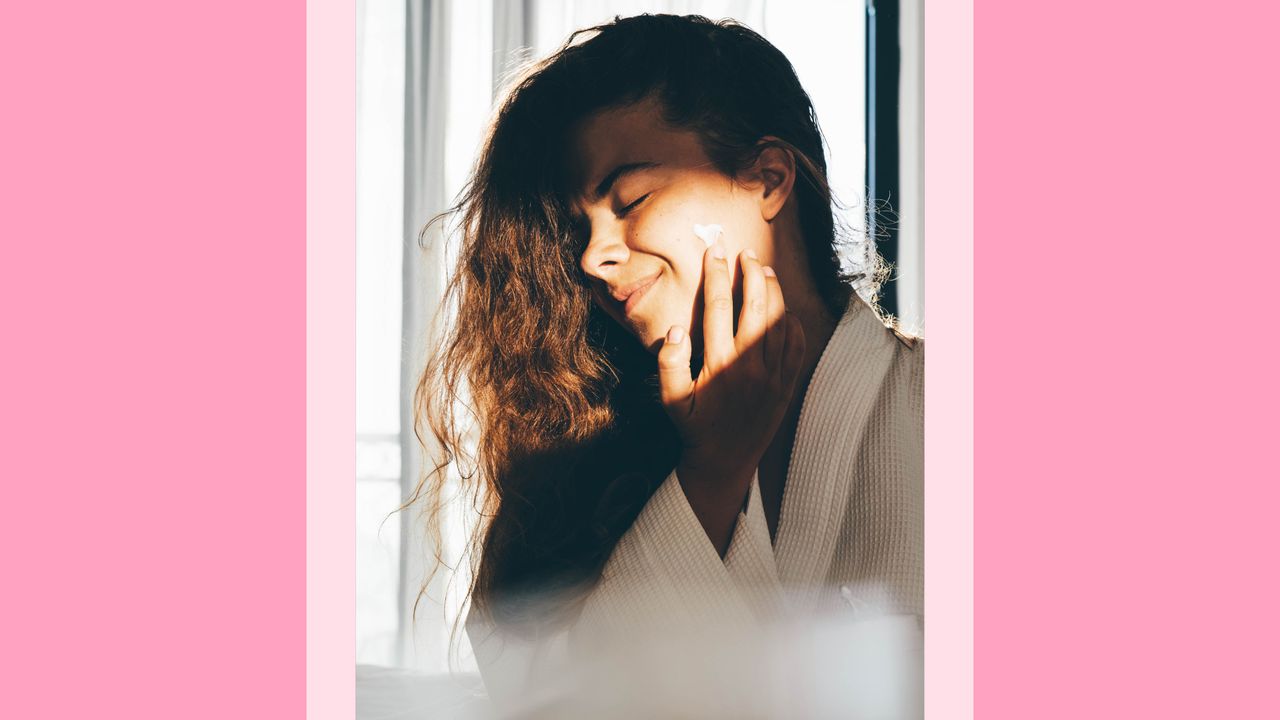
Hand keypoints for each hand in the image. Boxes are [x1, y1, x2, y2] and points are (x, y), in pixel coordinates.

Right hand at [657, 237, 805, 517]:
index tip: (714, 251)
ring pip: (780, 322)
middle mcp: (750, 366)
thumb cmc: (694, 428)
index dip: (716, 275)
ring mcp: (773, 377)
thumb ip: (668, 363)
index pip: (719, 307)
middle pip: (756, 306)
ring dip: (774, 292)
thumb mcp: (671, 400)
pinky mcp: (786, 386)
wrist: (724, 463)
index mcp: (719, 364)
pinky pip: (796, 347)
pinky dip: (793, 323)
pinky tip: (785, 309)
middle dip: (751, 273)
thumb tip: (674, 329)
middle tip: (746, 253)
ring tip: (765, 271)